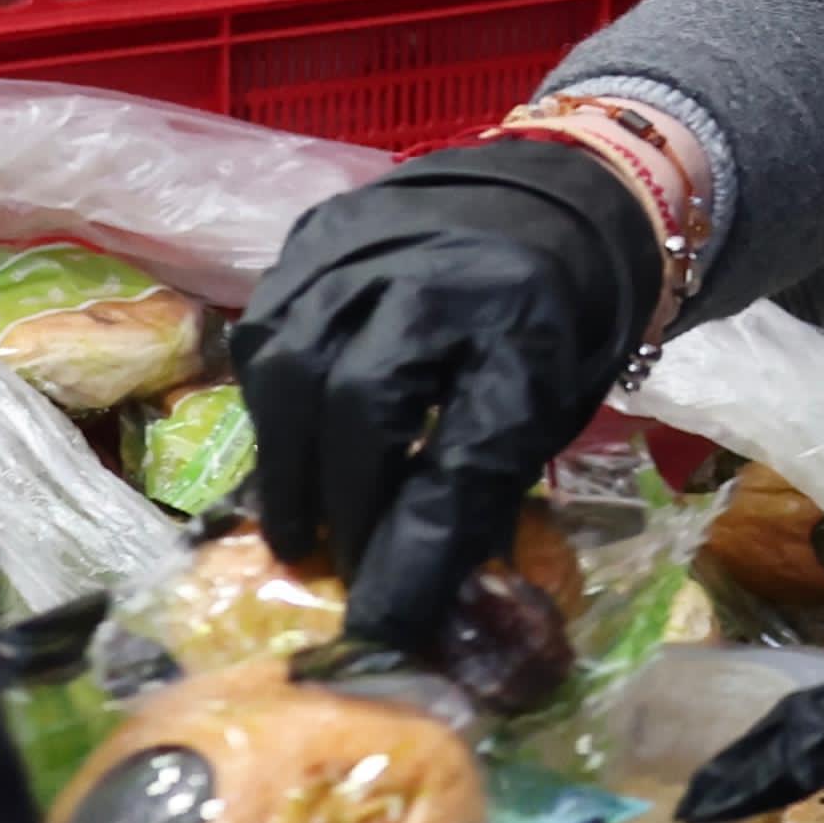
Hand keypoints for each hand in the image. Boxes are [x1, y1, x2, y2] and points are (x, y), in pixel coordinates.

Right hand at [236, 144, 657, 645]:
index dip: (414, 546)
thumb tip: (411, 599)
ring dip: (285, 458)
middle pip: (350, 401)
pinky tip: (289, 440)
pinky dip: (272, 396)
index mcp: (519, 326)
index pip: (458, 455)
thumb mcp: (549, 412)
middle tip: (331, 568)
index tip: (382, 623)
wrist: (553, 199)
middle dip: (335, 503)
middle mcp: (432, 273)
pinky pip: (267, 325)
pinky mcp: (316, 233)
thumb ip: (482, 492)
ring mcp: (362, 243)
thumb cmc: (556, 324)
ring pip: (286, 360)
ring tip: (297, 523)